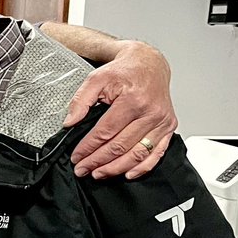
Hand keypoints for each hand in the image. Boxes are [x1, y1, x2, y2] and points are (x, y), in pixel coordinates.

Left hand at [63, 41, 176, 179]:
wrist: (149, 63)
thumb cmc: (124, 71)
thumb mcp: (96, 78)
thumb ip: (80, 100)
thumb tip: (70, 122)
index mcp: (133, 100)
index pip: (106, 132)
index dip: (89, 147)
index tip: (77, 157)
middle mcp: (151, 112)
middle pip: (120, 146)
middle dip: (98, 161)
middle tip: (82, 169)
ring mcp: (162, 121)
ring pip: (137, 154)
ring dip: (116, 168)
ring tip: (98, 173)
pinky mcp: (168, 127)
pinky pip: (156, 153)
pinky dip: (142, 167)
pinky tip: (127, 173)